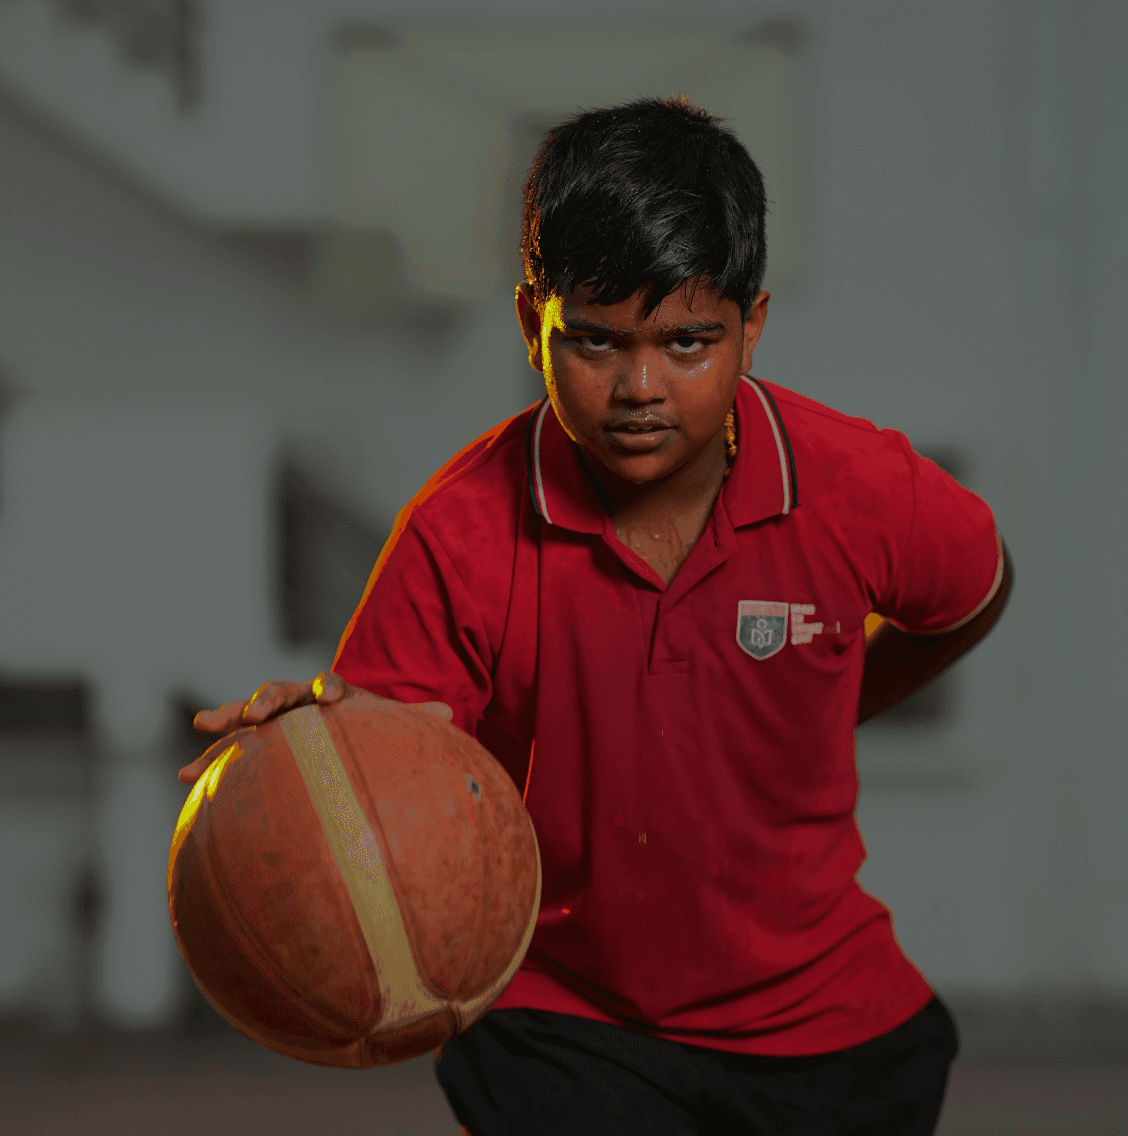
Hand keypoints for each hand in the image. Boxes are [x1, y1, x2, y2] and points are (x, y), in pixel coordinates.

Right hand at [179, 671, 452, 783]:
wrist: (342, 730)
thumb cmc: (368, 731)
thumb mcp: (390, 726)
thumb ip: (413, 722)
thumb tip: (448, 713)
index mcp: (332, 694)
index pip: (328, 684)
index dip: (328, 688)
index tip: (327, 698)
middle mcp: (298, 701)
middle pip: (280, 692)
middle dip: (267, 698)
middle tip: (255, 711)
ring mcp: (274, 721)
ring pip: (246, 716)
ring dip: (226, 718)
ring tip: (201, 726)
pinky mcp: (255, 745)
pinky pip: (230, 751)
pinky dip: (210, 760)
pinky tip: (186, 776)